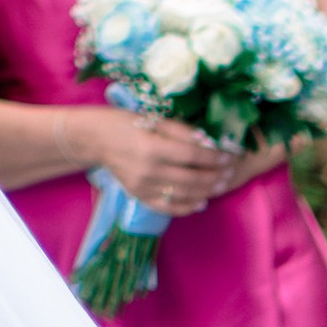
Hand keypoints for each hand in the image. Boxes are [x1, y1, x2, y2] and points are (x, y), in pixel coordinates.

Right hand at [84, 112, 253, 217]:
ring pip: (183, 194)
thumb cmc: (126, 123)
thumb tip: (208, 142)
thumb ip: (181, 131)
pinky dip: (187, 207)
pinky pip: (168, 207)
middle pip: (191, 178)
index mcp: (152, 147)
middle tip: (230, 172)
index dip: (213, 158)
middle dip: (215, 176)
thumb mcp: (153, 119)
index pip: (191, 156)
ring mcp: (143, 187)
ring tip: (221, 185)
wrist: (95, 140)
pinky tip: (201, 202)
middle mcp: (148, 170)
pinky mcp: (139, 196)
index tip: (229, 156)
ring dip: (206, 191)